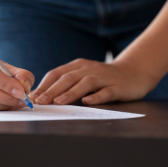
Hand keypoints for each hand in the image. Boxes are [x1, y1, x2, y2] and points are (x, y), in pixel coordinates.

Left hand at [29, 58, 158, 105]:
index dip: (44, 85)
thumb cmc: (103, 77)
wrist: (134, 71)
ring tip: (58, 102)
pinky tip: (88, 102)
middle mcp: (89, 69)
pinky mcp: (118, 86)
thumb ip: (68, 83)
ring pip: (85, 84)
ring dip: (70, 93)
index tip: (33, 96)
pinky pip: (106, 91)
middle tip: (40, 101)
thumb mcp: (83, 76)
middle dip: (52, 90)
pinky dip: (97, 96)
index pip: (56, 74)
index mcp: (77, 66)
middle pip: (67, 78)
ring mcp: (104, 77)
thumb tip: (44, 95)